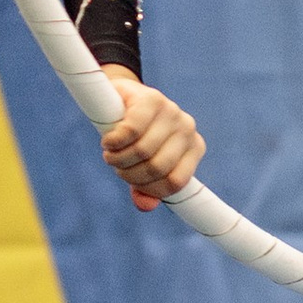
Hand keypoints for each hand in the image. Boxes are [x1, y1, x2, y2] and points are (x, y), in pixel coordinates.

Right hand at [100, 74, 203, 210]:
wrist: (122, 97)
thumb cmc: (135, 137)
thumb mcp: (141, 166)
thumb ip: (145, 189)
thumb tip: (146, 205)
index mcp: (194, 148)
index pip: (175, 183)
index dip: (149, 188)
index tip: (132, 182)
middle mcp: (188, 129)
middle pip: (157, 168)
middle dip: (129, 173)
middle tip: (116, 164)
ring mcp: (172, 111)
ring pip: (143, 151)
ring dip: (118, 158)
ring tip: (110, 152)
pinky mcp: (152, 99)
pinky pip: (131, 131)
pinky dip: (113, 141)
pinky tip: (108, 140)